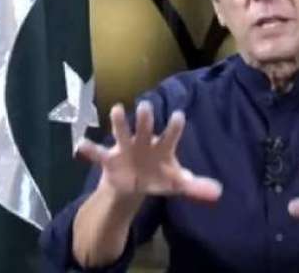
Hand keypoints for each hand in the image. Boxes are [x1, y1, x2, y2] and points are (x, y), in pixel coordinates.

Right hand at [76, 101, 221, 202]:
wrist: (132, 185)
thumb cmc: (158, 175)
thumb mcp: (175, 182)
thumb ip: (194, 186)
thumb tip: (218, 192)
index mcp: (162, 147)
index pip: (171, 135)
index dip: (174, 127)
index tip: (178, 115)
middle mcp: (144, 142)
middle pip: (145, 128)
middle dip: (145, 119)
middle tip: (146, 105)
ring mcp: (125, 148)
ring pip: (122, 132)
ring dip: (119, 122)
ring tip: (117, 110)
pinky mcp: (109, 159)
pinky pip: (98, 153)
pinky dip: (89, 149)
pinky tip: (80, 145)